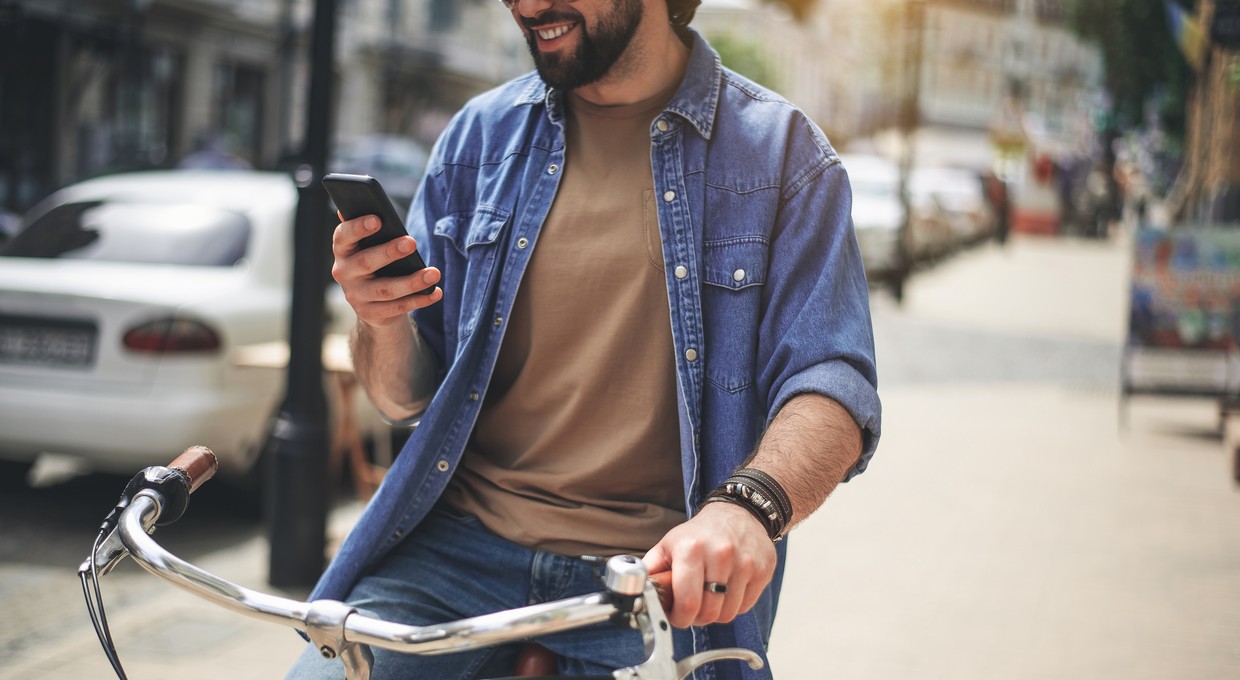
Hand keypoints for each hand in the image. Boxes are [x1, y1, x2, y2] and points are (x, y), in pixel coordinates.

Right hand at [330, 214, 441, 327]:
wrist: (371, 302)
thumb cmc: (376, 261)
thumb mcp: (370, 245)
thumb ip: (371, 229)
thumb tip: (371, 203)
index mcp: (342, 250)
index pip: (343, 236)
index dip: (358, 227)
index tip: (378, 219)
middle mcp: (343, 273)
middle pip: (366, 262)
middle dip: (389, 252)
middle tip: (412, 242)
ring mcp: (356, 295)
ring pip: (386, 289)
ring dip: (412, 281)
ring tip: (434, 273)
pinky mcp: (370, 314)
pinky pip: (397, 307)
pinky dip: (419, 300)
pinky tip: (435, 292)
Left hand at [642, 502, 776, 627]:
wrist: (740, 513)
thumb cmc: (700, 533)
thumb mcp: (668, 545)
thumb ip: (650, 570)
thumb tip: (635, 591)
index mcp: (691, 549)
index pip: (688, 603)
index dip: (679, 618)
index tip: (677, 615)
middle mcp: (721, 554)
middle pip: (709, 613)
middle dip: (697, 617)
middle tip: (693, 608)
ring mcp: (745, 563)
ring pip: (728, 614)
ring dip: (716, 613)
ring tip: (710, 597)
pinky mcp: (763, 570)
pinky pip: (745, 607)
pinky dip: (734, 605)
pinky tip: (727, 590)